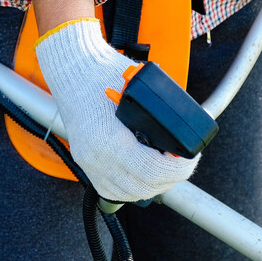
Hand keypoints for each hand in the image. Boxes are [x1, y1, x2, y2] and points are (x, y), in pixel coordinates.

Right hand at [35, 19, 197, 202]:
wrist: (71, 67)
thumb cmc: (102, 71)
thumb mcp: (139, 89)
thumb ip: (160, 113)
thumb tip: (185, 131)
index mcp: (108, 140)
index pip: (152, 171)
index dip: (178, 168)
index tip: (190, 157)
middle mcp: (95, 157)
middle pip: (143, 187)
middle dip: (171, 177)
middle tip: (183, 161)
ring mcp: (88, 163)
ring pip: (129, 193)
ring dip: (153, 185)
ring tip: (167, 167)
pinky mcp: (85, 162)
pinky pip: (113, 190)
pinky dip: (133, 186)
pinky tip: (146, 173)